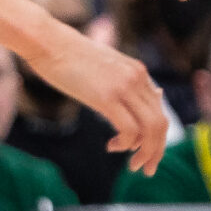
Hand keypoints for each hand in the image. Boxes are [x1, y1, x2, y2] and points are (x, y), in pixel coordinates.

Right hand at [26, 26, 172, 173]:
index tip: (145, 151)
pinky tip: (112, 146)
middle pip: (161, 122)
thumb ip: (126, 83)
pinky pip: (130, 129)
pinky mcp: (107, 97)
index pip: (159, 110)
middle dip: (157, 150)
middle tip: (145, 169)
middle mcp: (137, 79)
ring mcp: (124, 87)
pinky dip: (126, 144)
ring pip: (151, 128)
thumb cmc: (71, 57)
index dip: (156, 135)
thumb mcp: (106, 69)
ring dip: (145, 152)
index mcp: (139, 72)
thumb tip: (151, 96)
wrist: (49, 42)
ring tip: (132, 164)